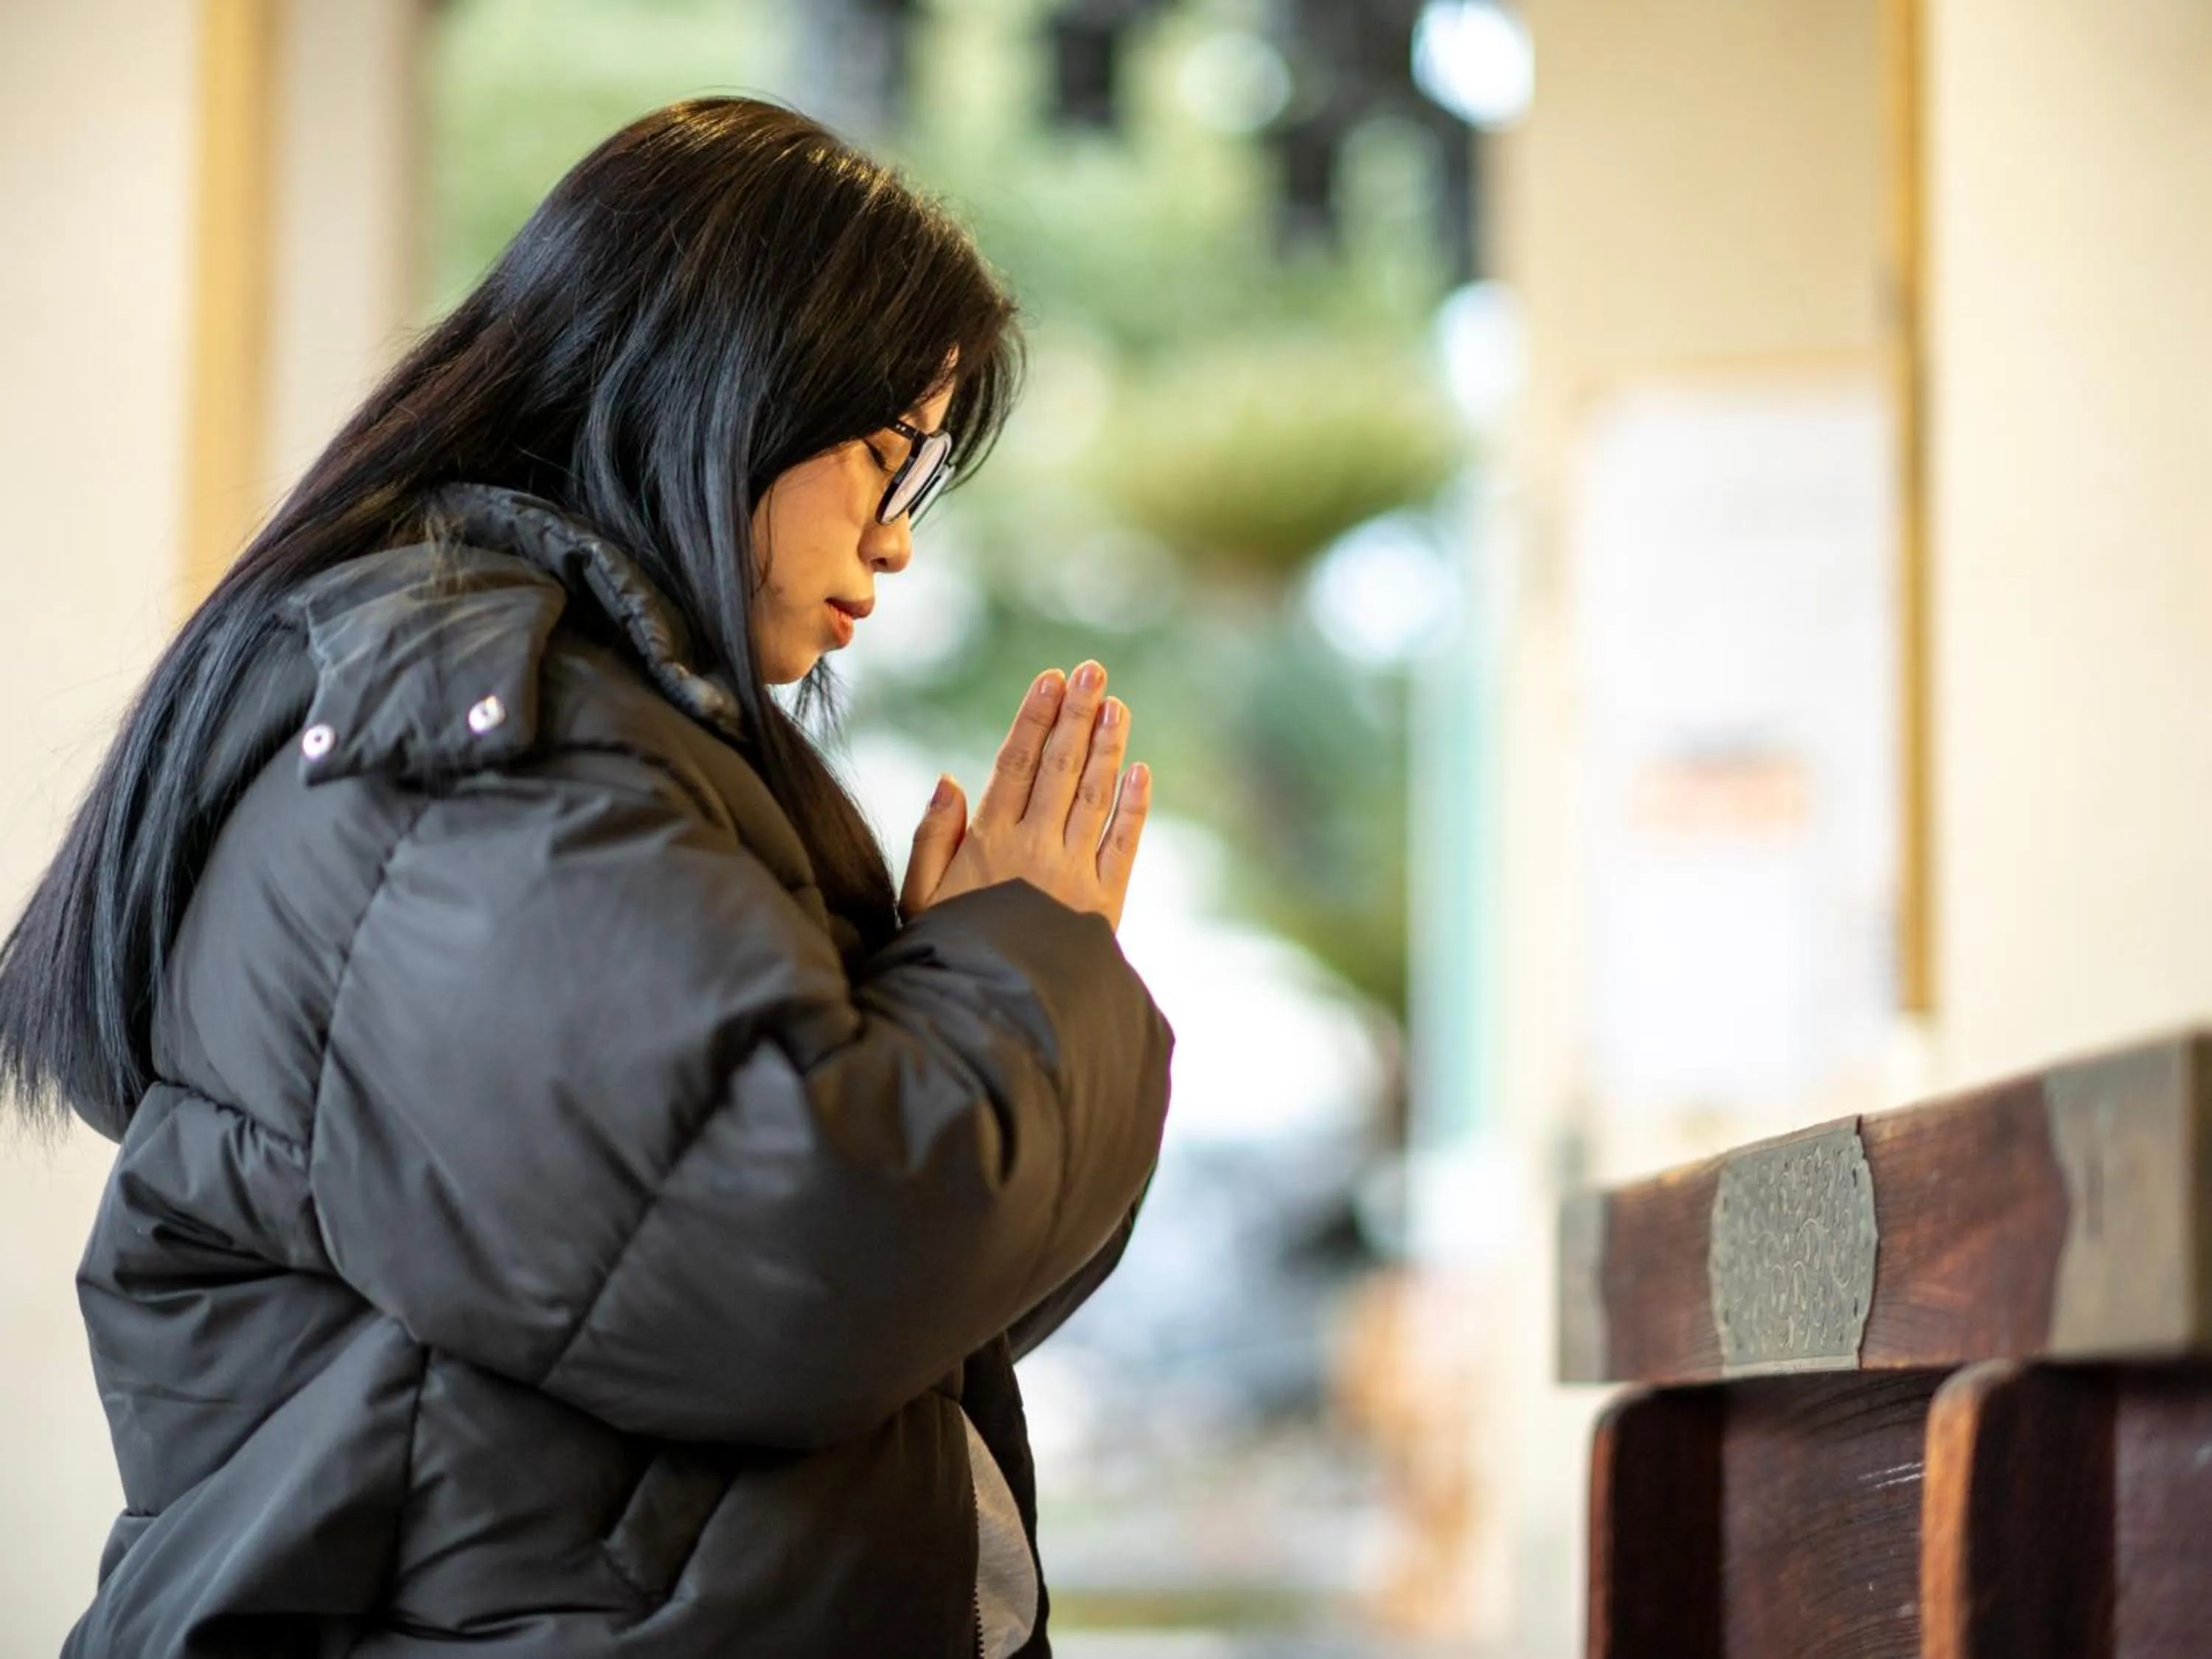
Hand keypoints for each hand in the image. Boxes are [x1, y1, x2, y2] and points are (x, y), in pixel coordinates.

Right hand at [900, 660, 1150, 929]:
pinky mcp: (1105, 904)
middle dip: (1075, 714)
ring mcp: (1074, 875)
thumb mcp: (919, 901)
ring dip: (1107, 747)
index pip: (1015, 765)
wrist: (996, 1020)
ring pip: (1094, 796)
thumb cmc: (949, 956)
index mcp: (988, 845)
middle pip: (1059, 768)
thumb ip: (932, 839)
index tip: (1049, 680)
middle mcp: (1035, 850)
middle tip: (1092, 670)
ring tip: (1115, 704)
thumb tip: (951, 778)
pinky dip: (1134, 806)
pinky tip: (1140, 771)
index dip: (1034, 719)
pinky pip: (1125, 845)